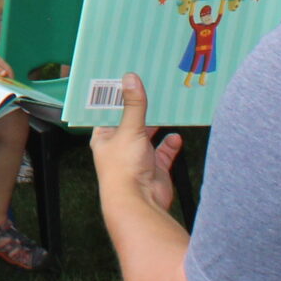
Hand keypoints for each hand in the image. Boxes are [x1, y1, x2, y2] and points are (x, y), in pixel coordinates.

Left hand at [89, 74, 182, 214]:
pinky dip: (171, 144)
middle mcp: (120, 145)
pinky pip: (164, 152)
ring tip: (167, 104)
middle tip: (151, 86)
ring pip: (149, 135)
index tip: (124, 78)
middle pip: (131, 121)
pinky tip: (176, 135)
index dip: (115, 96)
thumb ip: (133, 105)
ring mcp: (138, 157)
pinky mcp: (155, 167)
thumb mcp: (129, 129)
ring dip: (157, 123)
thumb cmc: (124, 168)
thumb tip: (131, 78)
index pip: (108, 111)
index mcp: (104, 136)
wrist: (140, 203)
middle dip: (140, 107)